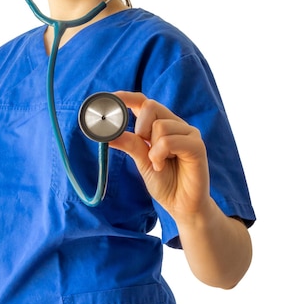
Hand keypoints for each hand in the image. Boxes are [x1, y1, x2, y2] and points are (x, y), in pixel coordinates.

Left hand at [110, 91, 210, 222]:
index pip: (144, 103)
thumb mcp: (141, 162)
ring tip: (158, 164)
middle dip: (140, 127)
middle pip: (151, 106)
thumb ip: (129, 144)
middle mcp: (176, 125)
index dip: (127, 98)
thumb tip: (107, 133)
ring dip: (152, 150)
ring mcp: (188, 134)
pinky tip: (163, 166)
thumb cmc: (165, 183)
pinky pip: (169, 141)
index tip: (112, 98)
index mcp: (161, 126)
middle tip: (143, 148)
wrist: (181, 205)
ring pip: (160, 126)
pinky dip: (160, 155)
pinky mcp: (196, 146)